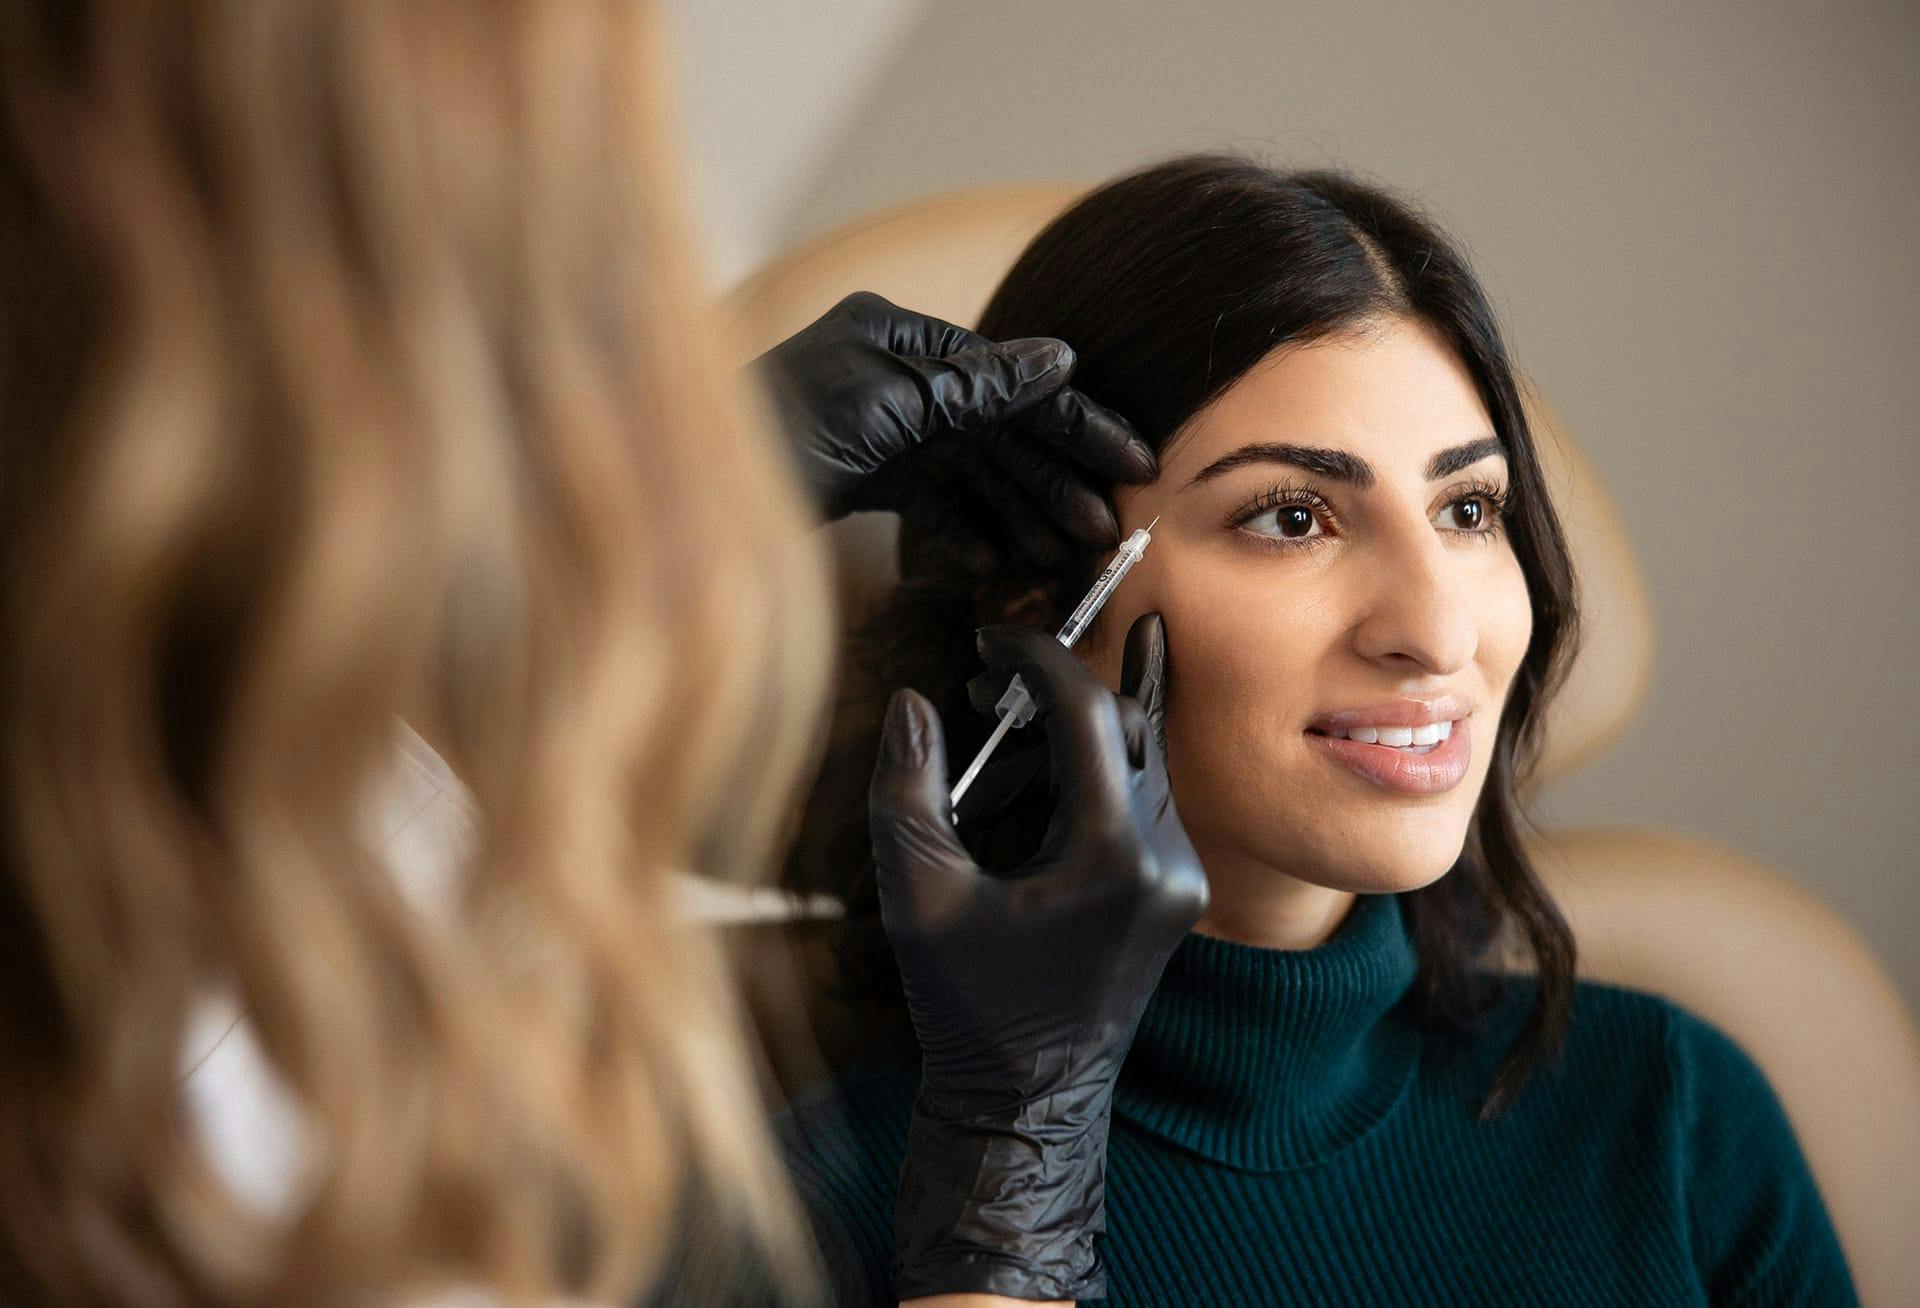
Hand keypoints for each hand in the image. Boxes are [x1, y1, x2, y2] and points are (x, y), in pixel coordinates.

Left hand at [752, 291, 1154, 567]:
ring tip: (1062, 554)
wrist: (687, 502)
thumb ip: (975, 387)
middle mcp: (893, 375)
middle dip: (1051, 478)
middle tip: (1105, 527)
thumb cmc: (777, 432)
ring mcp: (877, 425)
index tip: (1132, 462)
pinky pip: (929, 498)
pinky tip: (994, 560)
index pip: (1010, 380)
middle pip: (996, 427)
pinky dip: (963, 526)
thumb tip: (1059, 358)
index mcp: (900, 338)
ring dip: (1018, 509)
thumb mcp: (885, 405)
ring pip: (970, 469)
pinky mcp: (860, 474)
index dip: (1075, 422)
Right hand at [867, 613, 1205, 1302]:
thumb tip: (915, 702)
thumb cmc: (968, 1008)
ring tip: (981, 780)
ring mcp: (1182, 875)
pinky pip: (1141, 799)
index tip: (987, 638)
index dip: (1034, 656)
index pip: (1087, 710)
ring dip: (1060, 746)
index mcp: (1112, 855)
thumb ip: (907, 791)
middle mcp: (1167, 857)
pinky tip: (1041, 771)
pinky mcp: (1177, 889)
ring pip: (1136, 758)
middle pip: (1123, 722)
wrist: (1028, 1100)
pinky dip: (1087, 779)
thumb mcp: (917, 898)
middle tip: (979, 694)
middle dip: (1048, 697)